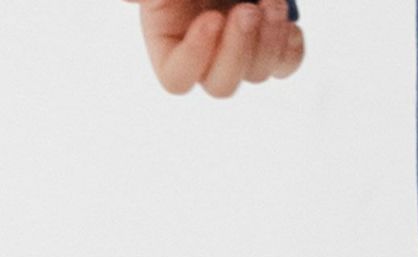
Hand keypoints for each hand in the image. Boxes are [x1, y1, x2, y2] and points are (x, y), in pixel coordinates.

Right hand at [123, 0, 303, 96]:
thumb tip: (127, 0)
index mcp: (169, 38)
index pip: (177, 78)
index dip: (195, 57)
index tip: (212, 18)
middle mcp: (204, 53)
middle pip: (221, 86)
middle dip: (238, 49)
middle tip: (248, 10)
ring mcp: (238, 51)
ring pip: (256, 75)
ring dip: (268, 40)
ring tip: (272, 1)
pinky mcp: (268, 45)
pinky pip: (283, 65)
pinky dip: (289, 48)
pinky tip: (288, 22)